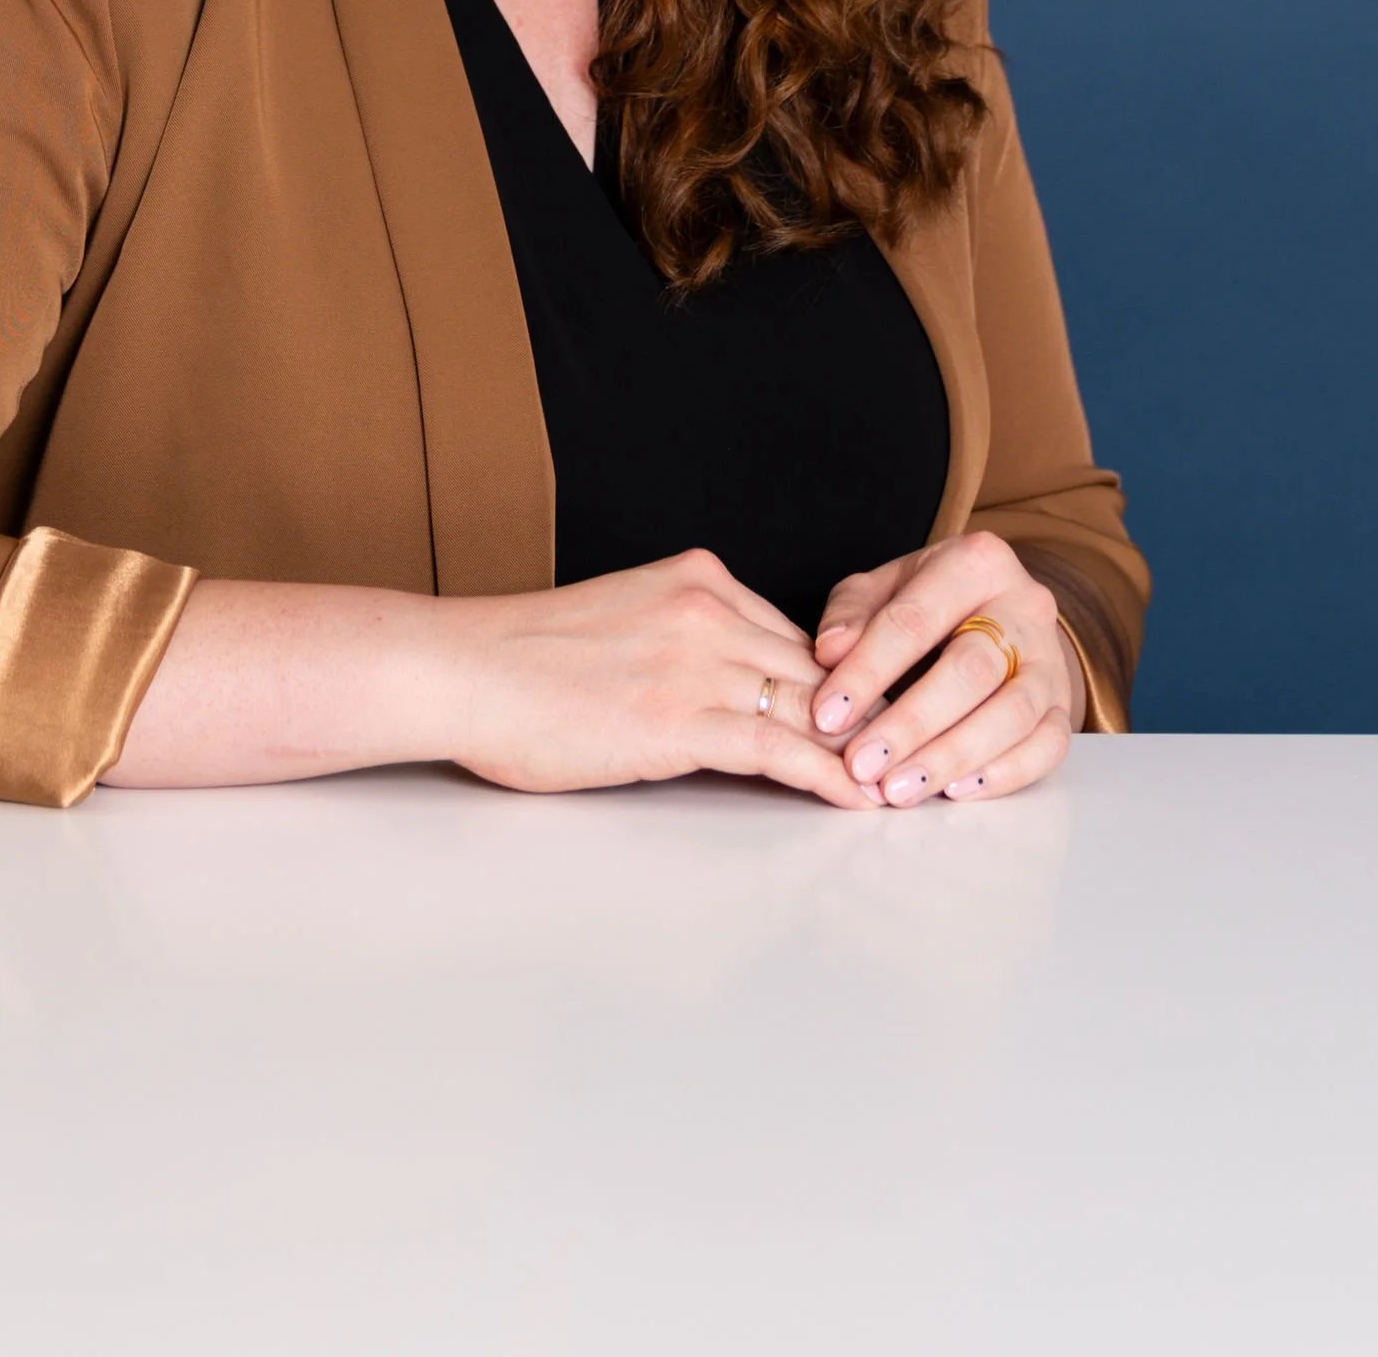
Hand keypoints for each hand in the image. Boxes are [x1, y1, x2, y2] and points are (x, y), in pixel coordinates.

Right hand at [447, 548, 878, 808]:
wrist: (464, 669)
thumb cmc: (522, 659)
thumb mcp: (621, 619)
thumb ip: (679, 639)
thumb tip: (717, 689)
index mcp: (694, 577)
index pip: (795, 631)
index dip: (839, 679)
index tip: (870, 710)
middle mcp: (708, 608)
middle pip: (818, 666)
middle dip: (867, 712)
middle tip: (912, 749)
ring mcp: (699, 662)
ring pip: (813, 707)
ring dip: (863, 748)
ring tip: (903, 781)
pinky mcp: (684, 719)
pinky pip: (782, 750)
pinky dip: (830, 777)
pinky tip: (856, 800)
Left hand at [809, 532, 1077, 806]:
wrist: (998, 614)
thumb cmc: (930, 605)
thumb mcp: (884, 589)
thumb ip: (852, 613)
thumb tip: (829, 652)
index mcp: (975, 562)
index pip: (914, 620)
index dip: (867, 671)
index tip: (827, 715)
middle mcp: (1024, 606)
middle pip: (970, 669)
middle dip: (911, 723)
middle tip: (862, 764)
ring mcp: (1050, 658)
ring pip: (1012, 713)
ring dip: (951, 757)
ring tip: (899, 790)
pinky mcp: (1065, 706)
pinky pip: (1048, 746)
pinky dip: (1003, 774)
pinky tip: (955, 791)